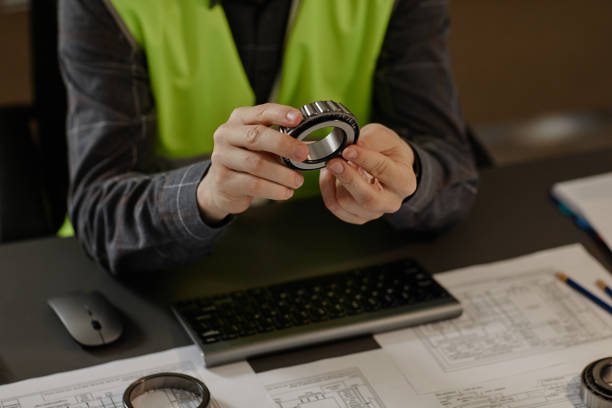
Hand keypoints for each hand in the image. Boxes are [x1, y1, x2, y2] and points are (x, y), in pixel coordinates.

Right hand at [197, 103, 308, 222]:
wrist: (222, 187)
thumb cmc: (248, 159)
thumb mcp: (263, 145)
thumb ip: (283, 140)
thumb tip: (312, 144)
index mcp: (239, 120)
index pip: (261, 112)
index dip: (280, 114)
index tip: (299, 118)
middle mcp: (226, 135)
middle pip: (255, 136)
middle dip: (283, 144)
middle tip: (303, 154)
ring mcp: (222, 158)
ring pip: (255, 164)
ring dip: (281, 173)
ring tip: (298, 180)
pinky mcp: (223, 181)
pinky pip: (253, 185)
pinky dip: (274, 189)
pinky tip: (286, 192)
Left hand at [319, 123, 416, 224]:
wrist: (389, 166)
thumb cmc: (388, 152)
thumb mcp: (385, 137)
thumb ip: (372, 139)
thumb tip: (354, 145)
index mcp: (404, 181)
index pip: (384, 170)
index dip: (363, 159)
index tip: (348, 150)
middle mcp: (392, 201)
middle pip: (368, 198)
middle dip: (348, 179)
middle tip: (334, 162)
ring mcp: (374, 212)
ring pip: (347, 203)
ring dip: (335, 181)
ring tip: (334, 162)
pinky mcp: (357, 216)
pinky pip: (335, 207)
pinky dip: (327, 189)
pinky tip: (329, 175)